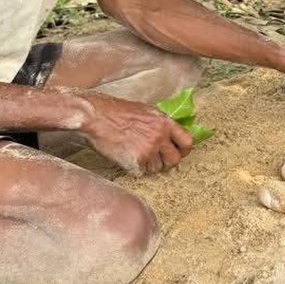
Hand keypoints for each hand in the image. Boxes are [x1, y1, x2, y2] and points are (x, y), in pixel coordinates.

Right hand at [78, 92, 194, 174]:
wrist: (97, 116)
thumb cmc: (117, 111)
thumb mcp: (146, 111)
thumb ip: (161, 124)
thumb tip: (171, 135)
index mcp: (165, 122)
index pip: (188, 141)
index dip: (184, 150)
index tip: (179, 153)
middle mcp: (160, 136)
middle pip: (175, 159)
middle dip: (168, 162)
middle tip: (158, 160)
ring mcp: (149, 149)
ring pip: (159, 168)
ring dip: (151, 166)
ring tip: (139, 156)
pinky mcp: (137, 160)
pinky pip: (144, 171)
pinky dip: (137, 168)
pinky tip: (129, 158)